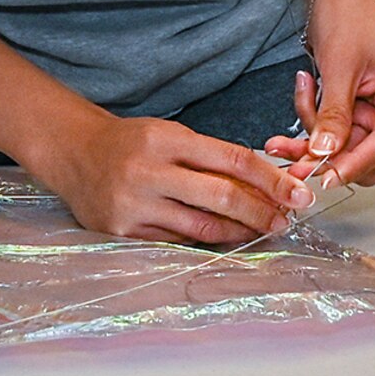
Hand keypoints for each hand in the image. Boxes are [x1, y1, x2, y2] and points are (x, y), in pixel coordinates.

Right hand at [41, 113, 317, 243]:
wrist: (75, 154)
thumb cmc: (132, 142)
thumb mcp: (170, 134)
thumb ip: (211, 158)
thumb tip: (266, 183)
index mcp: (166, 138)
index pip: (232, 159)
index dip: (271, 179)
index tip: (299, 193)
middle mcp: (148, 171)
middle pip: (221, 196)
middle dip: (262, 211)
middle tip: (288, 220)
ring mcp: (134, 204)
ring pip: (201, 226)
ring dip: (239, 232)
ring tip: (261, 231)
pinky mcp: (121, 231)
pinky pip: (176, 241)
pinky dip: (204, 240)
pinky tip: (222, 238)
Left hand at [265, 0, 374, 189]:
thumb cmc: (351, 12)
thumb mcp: (340, 65)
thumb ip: (334, 114)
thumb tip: (325, 153)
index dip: (353, 164)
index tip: (324, 179)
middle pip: (364, 153)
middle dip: (326, 155)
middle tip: (292, 159)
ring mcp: (373, 106)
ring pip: (342, 144)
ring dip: (311, 137)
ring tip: (287, 119)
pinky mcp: (353, 103)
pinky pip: (331, 126)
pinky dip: (311, 117)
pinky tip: (303, 87)